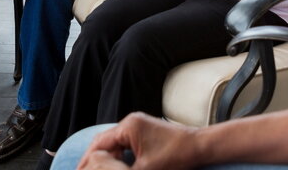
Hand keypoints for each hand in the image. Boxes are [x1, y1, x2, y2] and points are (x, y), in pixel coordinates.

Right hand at [78, 113, 197, 169]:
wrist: (199, 146)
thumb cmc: (176, 156)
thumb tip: (101, 169)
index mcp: (128, 126)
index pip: (99, 143)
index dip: (87, 160)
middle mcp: (131, 121)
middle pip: (104, 141)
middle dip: (93, 158)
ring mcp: (139, 125)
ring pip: (114, 142)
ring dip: (105, 157)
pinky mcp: (146, 131)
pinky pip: (124, 142)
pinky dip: (117, 155)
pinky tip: (115, 167)